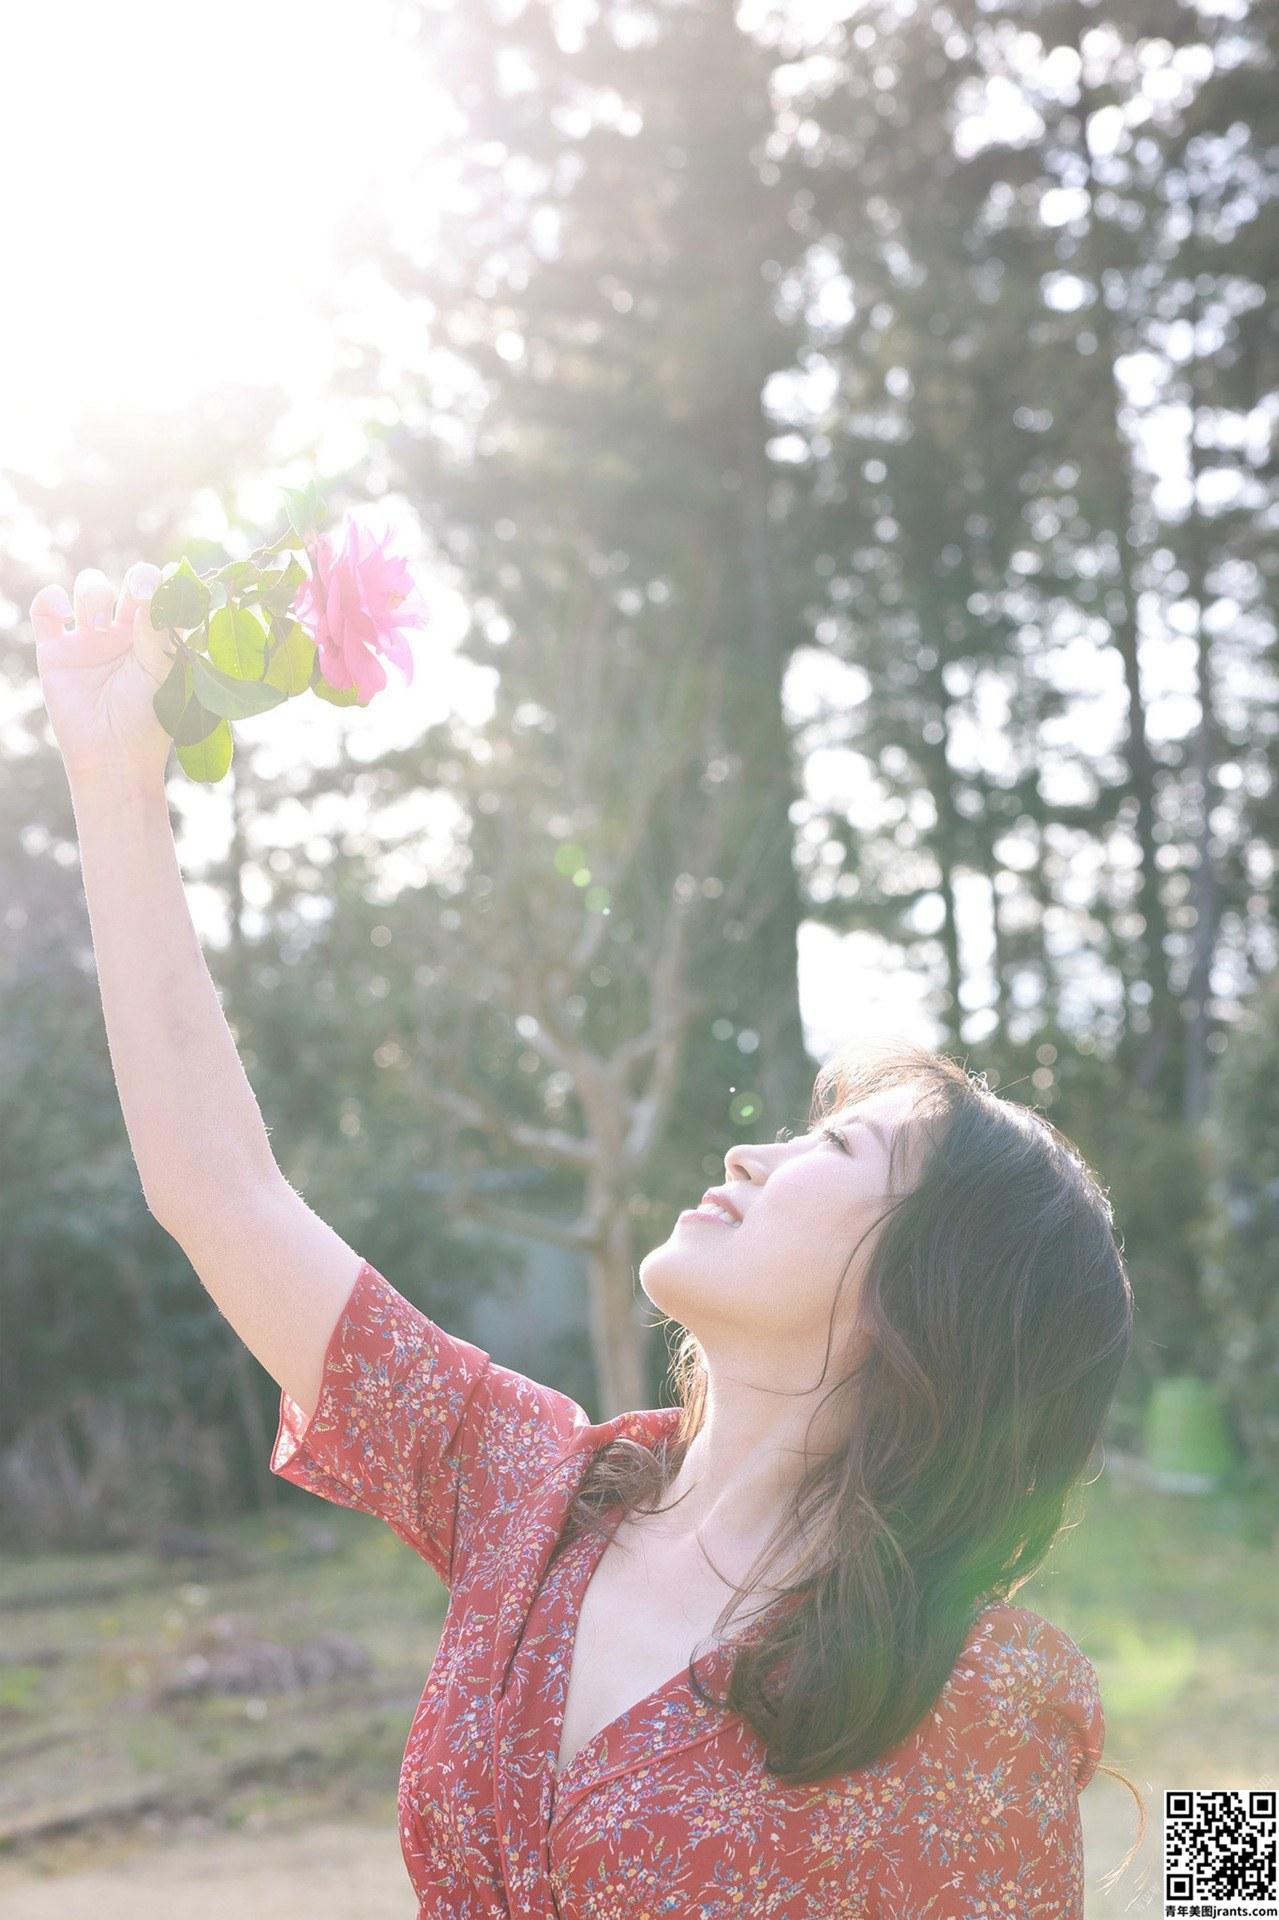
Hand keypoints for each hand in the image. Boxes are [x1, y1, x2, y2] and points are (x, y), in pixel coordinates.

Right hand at [29, 564, 176, 786]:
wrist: (114, 757)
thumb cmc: (149, 720)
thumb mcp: (163, 674)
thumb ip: (160, 632)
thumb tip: (153, 591)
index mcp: (158, 638)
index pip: (165, 595)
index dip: (168, 582)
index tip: (174, 578)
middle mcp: (126, 633)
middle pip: (130, 582)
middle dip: (138, 578)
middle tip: (141, 593)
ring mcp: (89, 639)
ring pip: (91, 588)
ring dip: (95, 595)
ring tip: (101, 626)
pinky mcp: (56, 650)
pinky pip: (45, 609)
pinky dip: (51, 598)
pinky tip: (65, 615)